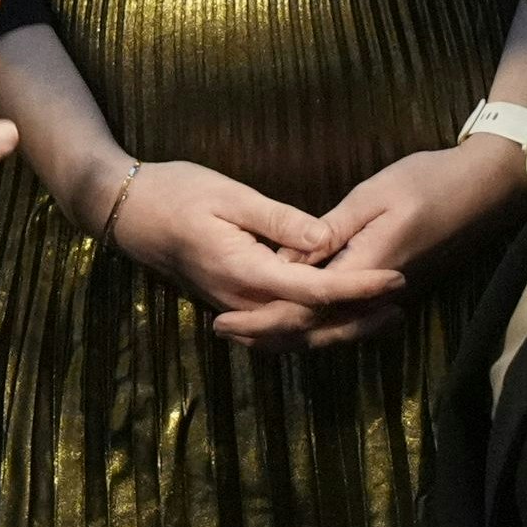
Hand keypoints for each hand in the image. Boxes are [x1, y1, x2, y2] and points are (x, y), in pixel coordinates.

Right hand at [100, 158, 401, 337]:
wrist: (125, 212)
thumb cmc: (175, 192)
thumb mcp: (228, 194)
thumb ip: (278, 219)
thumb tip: (326, 238)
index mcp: (244, 271)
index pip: (314, 290)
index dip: (359, 286)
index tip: (395, 278)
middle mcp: (240, 300)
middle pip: (309, 325)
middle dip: (357, 318)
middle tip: (400, 306)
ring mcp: (233, 306)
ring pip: (293, 334)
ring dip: (338, 329)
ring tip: (379, 317)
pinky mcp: (231, 303)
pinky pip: (276, 329)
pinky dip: (310, 329)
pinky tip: (334, 319)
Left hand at [210, 138, 526, 349]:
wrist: (484, 187)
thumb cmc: (428, 180)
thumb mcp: (374, 195)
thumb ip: (331, 230)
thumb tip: (287, 257)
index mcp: (368, 268)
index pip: (308, 307)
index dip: (264, 317)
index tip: (225, 318)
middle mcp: (379, 294)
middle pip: (317, 330)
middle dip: (269, 335)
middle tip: (225, 330)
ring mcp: (389, 297)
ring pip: (333, 330)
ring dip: (289, 334)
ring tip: (247, 332)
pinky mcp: (392, 290)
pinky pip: (348, 319)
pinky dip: (315, 323)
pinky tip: (293, 316)